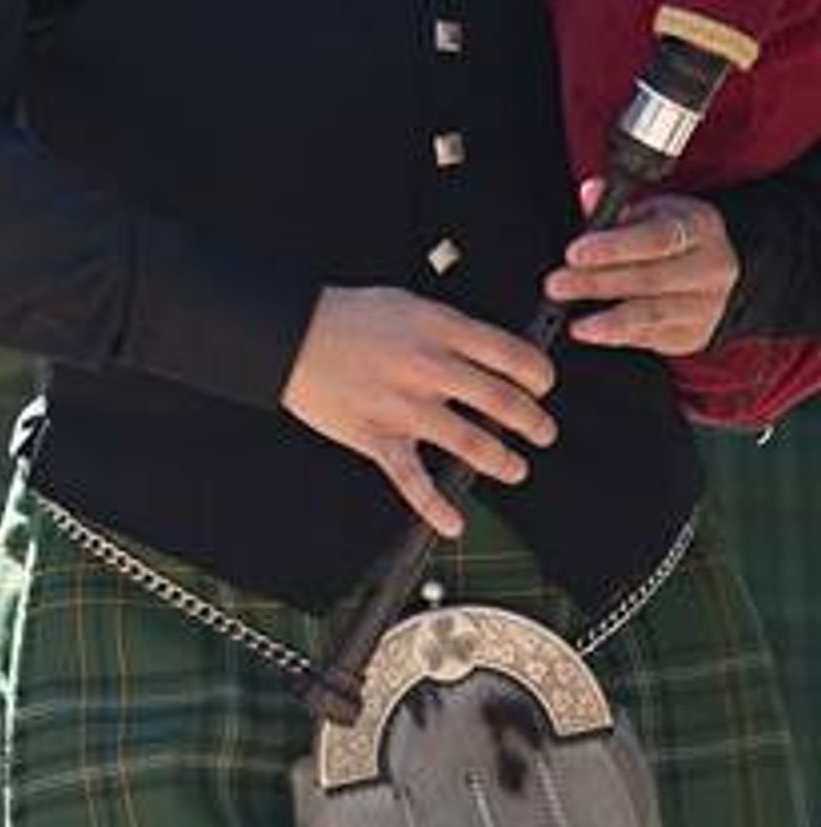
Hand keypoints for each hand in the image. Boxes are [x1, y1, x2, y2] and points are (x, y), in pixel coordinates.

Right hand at [279, 286, 559, 538]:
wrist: (284, 333)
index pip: (513, 356)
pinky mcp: (375, 436)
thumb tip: (493, 353)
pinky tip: (452, 523)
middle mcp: (427, 368)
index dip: (540, 376)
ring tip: (514, 467)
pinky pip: (410, 479)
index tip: (542, 385)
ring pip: (471, 442)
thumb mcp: (405, 303)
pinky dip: (434, 506)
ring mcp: (402, 405)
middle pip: (504, 401)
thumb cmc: (343, 317)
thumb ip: (450, 329)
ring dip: (504, 461)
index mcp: (438, 330)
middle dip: (534, 422)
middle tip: (541, 431)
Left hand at [541, 194, 737, 356]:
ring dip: (607, 320)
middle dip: (597, 283)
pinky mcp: (696, 334)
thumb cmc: (667, 235)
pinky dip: (617, 336)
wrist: (707, 270)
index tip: (574, 254)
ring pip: (653, 314)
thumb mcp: (648, 211)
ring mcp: (709, 305)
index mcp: (700, 227)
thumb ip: (615, 207)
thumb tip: (590, 193)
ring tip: (573, 322)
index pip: (656, 238)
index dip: (612, 247)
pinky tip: (591, 332)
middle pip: (651, 279)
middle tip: (556, 285)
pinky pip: (652, 338)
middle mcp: (713, 267)